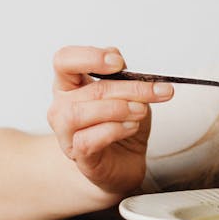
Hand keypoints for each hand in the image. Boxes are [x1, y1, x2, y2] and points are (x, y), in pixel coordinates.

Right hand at [47, 46, 173, 196]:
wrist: (125, 162)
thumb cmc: (122, 126)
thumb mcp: (129, 95)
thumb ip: (122, 76)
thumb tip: (120, 60)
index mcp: (70, 84)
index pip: (65, 60)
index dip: (90, 57)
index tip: (118, 63)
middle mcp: (62, 106)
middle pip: (90, 89)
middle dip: (129, 88)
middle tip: (156, 91)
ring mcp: (66, 132)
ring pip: (78, 113)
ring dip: (117, 109)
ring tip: (140, 112)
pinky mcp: (78, 154)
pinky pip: (87, 139)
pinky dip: (114, 130)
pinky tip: (130, 127)